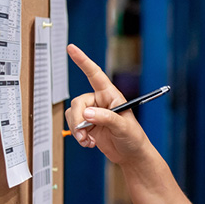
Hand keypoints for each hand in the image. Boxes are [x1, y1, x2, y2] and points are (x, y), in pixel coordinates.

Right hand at [66, 44, 152, 165]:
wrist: (131, 155)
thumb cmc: (133, 138)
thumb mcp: (123, 126)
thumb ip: (106, 118)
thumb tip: (87, 113)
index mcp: (110, 95)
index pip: (95, 74)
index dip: (83, 61)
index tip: (71, 48)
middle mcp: (100, 102)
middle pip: (78, 102)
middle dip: (78, 119)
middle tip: (83, 133)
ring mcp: (93, 114)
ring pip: (73, 114)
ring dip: (77, 130)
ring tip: (88, 141)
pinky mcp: (88, 126)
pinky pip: (74, 125)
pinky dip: (78, 136)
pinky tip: (89, 143)